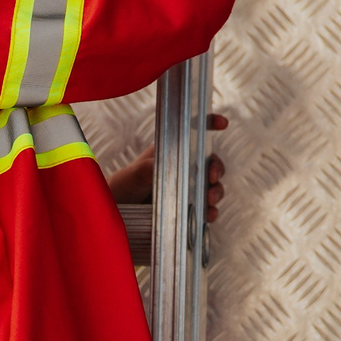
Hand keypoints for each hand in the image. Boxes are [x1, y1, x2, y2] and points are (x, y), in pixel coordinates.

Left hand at [106, 115, 228, 223]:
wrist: (118, 217)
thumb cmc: (122, 189)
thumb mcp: (131, 175)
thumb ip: (146, 169)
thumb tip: (163, 167)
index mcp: (170, 151)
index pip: (193, 133)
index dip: (209, 124)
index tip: (222, 123)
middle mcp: (182, 167)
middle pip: (210, 162)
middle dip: (216, 169)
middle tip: (212, 178)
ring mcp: (187, 188)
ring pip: (212, 186)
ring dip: (216, 192)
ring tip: (209, 201)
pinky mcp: (189, 209)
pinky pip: (206, 209)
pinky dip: (211, 211)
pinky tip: (209, 215)